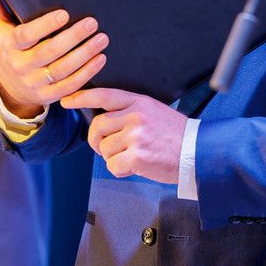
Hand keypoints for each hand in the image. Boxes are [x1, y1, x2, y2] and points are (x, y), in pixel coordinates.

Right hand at [0, 0, 107, 117]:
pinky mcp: (49, 96)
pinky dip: (87, 73)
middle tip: (92, 22)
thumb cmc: (8, 47)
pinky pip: (70, 86)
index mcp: (9, 46)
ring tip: (102, 39)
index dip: (45, 26)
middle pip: (49, 53)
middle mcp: (21, 66)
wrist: (9, 86)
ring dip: (85, 55)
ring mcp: (35, 83)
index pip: (26, 35)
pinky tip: (101, 58)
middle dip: (73, 38)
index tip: (65, 13)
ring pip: (63, 70)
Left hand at [63, 86, 186, 183]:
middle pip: (97, 126)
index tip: (68, 100)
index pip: (104, 95)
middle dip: (96, 140)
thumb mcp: (154, 111)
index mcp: (139, 102)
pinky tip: (136, 167)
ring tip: (133, 156)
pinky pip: (113, 165)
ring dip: (114, 157)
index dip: (82, 97)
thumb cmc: (176, 135)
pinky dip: (121, 170)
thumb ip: (130, 111)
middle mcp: (136, 116)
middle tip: (107, 147)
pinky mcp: (137, 156)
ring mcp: (136, 136)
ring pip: (104, 148)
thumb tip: (104, 118)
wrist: (198, 153)